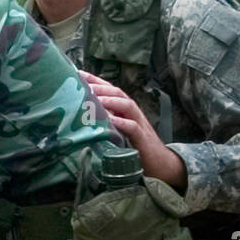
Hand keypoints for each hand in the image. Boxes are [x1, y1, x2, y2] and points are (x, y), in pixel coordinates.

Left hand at [79, 70, 187, 191]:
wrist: (162, 166)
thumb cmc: (136, 149)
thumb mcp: (118, 133)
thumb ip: (106, 124)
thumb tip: (83, 118)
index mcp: (126, 111)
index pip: (111, 90)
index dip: (96, 80)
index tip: (78, 73)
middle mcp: (133, 114)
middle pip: (118, 93)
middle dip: (101, 87)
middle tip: (83, 83)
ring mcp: (140, 125)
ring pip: (127, 106)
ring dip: (111, 100)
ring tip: (96, 98)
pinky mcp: (143, 140)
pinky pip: (133, 127)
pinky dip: (122, 122)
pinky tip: (111, 120)